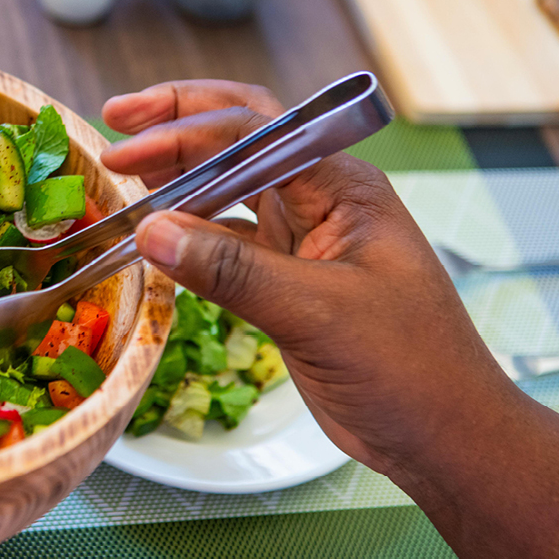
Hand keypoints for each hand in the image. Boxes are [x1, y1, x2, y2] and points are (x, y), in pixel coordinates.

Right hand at [101, 81, 522, 474]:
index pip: (256, 132)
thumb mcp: (318, 314)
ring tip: (122, 172)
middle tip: (114, 123)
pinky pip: (228, 241)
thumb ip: (233, 270)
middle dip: (178, 127)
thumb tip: (150, 232)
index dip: (185, 130)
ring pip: (230, 191)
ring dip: (179, 179)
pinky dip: (188, 236)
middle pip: (240, 143)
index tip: (127, 148)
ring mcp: (304, 241)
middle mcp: (322, 202)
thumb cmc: (409, 369)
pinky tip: (155, 238)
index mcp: (343, 189)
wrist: (445, 435)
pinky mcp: (288, 281)